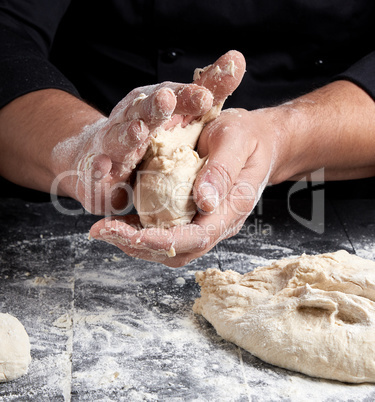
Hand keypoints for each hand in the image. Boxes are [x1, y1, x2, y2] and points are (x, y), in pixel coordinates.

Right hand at [53, 81, 214, 214]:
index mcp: (154, 105)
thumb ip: (207, 89)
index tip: (206, 97)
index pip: (173, 96)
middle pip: (144, 111)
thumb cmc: (149, 129)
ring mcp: (113, 142)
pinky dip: (99, 168)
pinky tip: (103, 168)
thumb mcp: (180, 108)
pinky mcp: (100, 167)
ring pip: (120, 138)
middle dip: (155, 107)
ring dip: (128, 135)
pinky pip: (98, 168)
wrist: (100, 151)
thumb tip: (236, 58)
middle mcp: (132, 119)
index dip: (187, 96)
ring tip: (138, 132)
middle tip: (167, 100)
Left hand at [89, 51, 253, 265]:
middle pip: (178, 250)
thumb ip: (222, 170)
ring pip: (169, 247)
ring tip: (105, 230)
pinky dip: (141, 232)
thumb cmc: (249, 137)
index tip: (129, 234)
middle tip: (103, 231)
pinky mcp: (193, 215)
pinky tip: (120, 221)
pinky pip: (167, 231)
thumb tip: (204, 202)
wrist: (259, 141)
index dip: (162, 241)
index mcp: (231, 209)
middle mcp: (217, 223)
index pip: (197, 238)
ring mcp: (205, 221)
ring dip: (136, 243)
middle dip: (138, 246)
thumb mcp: (236, 141)